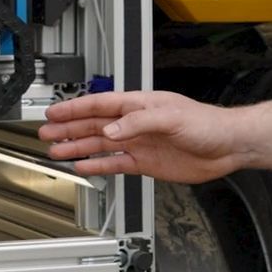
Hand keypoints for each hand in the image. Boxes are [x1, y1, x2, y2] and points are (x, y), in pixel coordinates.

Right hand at [38, 91, 247, 181]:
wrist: (226, 146)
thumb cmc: (206, 124)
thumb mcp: (172, 117)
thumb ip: (139, 122)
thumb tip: (112, 130)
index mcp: (139, 106)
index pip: (100, 105)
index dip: (75, 108)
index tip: (54, 111)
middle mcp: (135, 124)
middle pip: (94, 125)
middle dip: (69, 128)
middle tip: (45, 133)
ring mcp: (139, 143)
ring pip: (101, 145)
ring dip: (78, 147)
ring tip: (56, 151)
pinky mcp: (146, 162)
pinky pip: (115, 164)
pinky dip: (98, 165)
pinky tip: (83, 166)